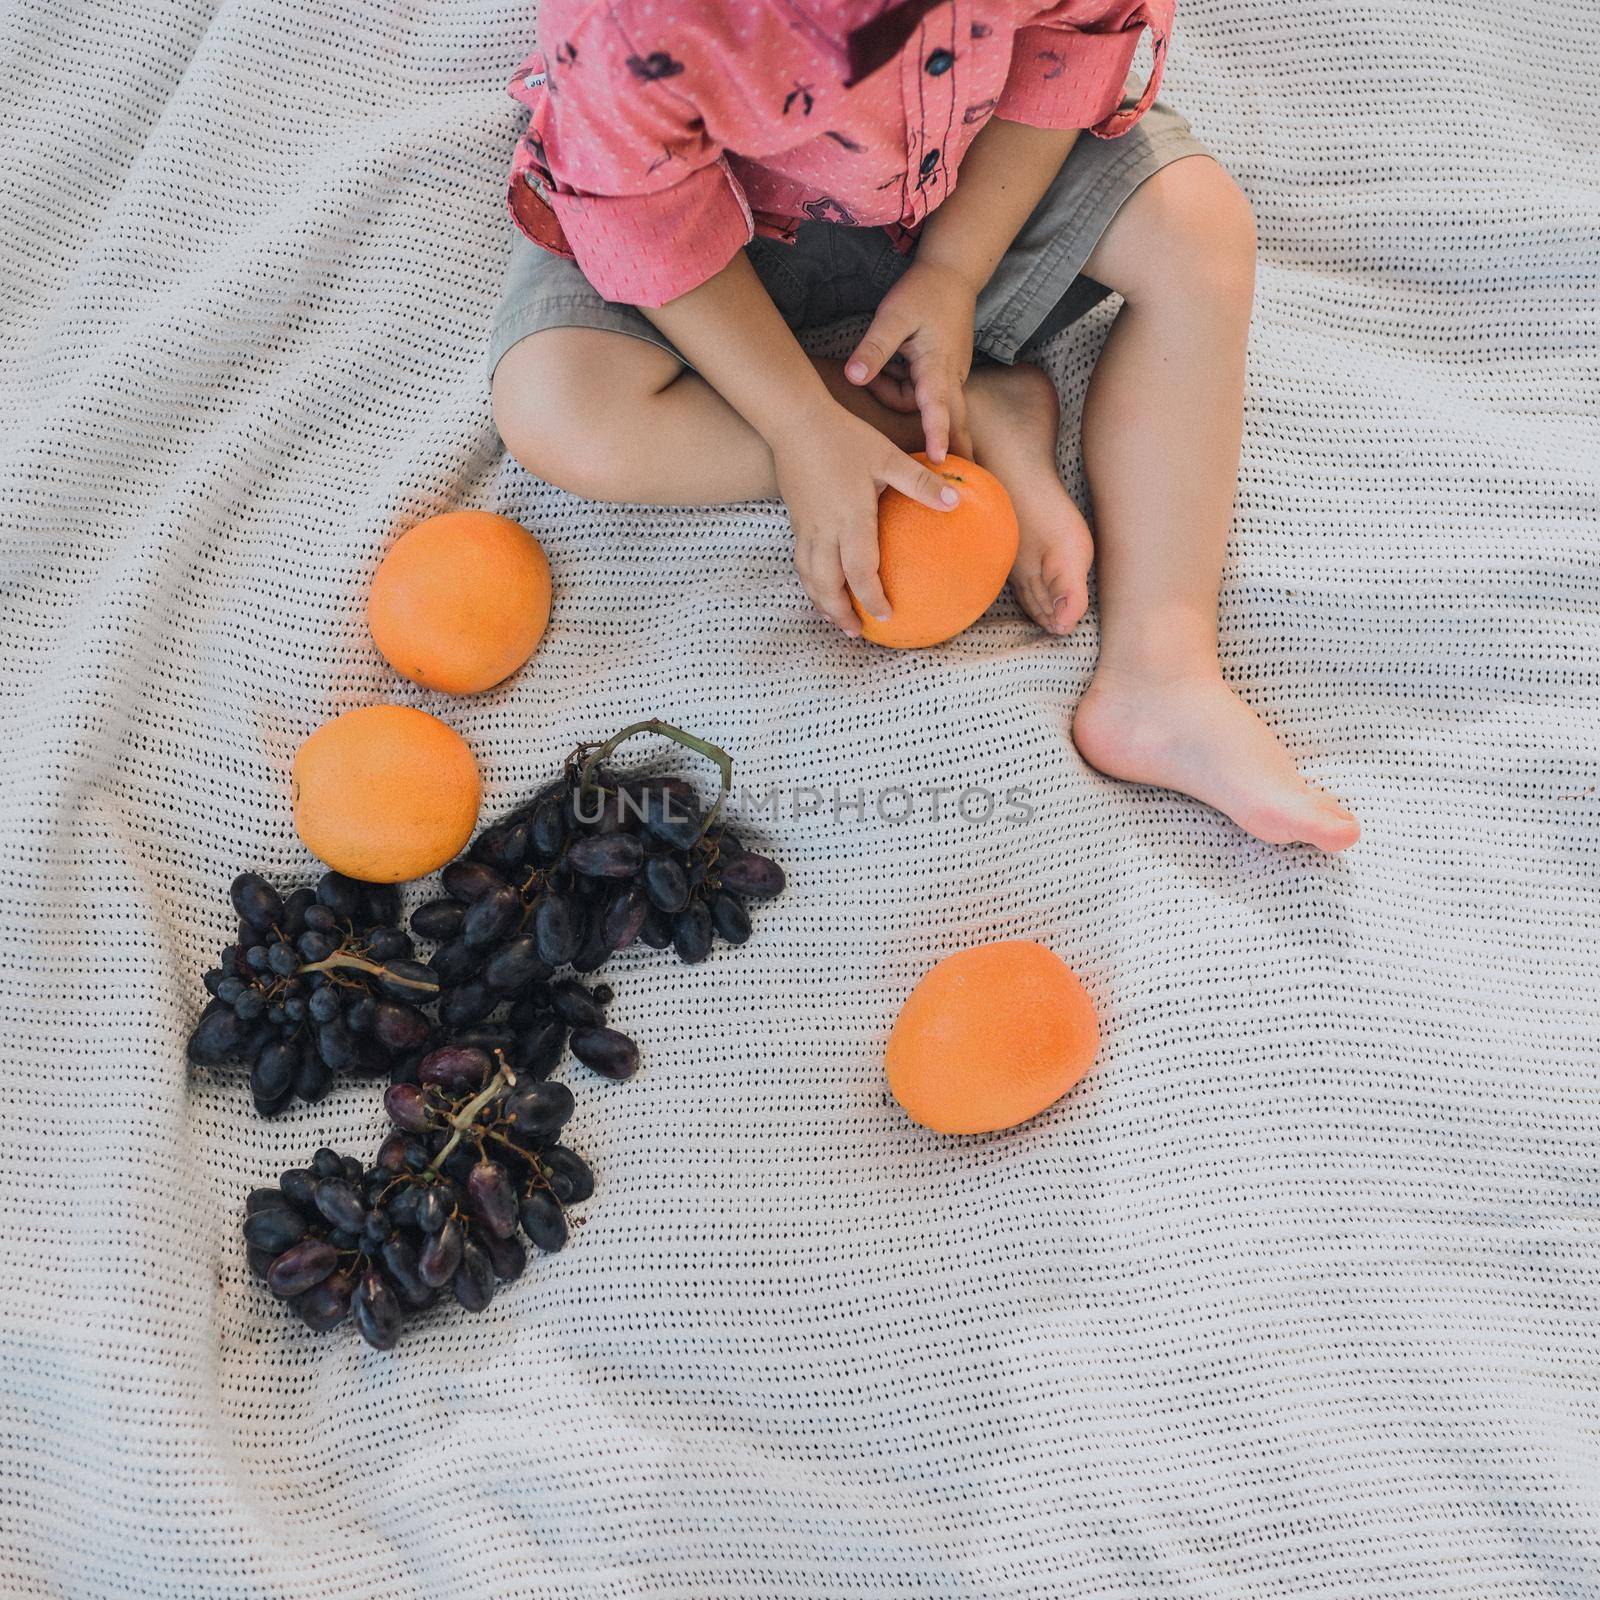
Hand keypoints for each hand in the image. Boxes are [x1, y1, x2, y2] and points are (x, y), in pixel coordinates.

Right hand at [773, 399, 958, 635]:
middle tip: (857, 632)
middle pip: (828, 585)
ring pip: (810, 577)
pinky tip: (821, 586)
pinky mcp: (796, 519)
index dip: (873, 598)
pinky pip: (801, 562)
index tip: (886, 615)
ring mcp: (806, 527)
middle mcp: (825, 530)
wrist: (794, 420)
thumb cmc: (844, 437)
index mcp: (851, 519)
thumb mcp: (887, 458)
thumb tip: (955, 501)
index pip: (861, 572)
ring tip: (836, 619)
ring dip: (822, 602)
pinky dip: (810, 582)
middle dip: (841, 613)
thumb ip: (920, 483)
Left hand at [843, 258, 977, 461]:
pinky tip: (894, 366)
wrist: (952, 274)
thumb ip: (873, 349)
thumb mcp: (893, 317)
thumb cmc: (922, 293)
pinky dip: (906, 388)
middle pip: (952, 421)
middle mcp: (950, 377)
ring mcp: (949, 376)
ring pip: (927, 404)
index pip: (938, 408)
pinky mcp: (944, 374)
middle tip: (953, 481)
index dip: (936, 435)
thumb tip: (852, 378)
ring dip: (902, 395)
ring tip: (889, 361)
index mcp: (938, 366)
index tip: (937, 462)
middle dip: (954, 449)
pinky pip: (925, 394)